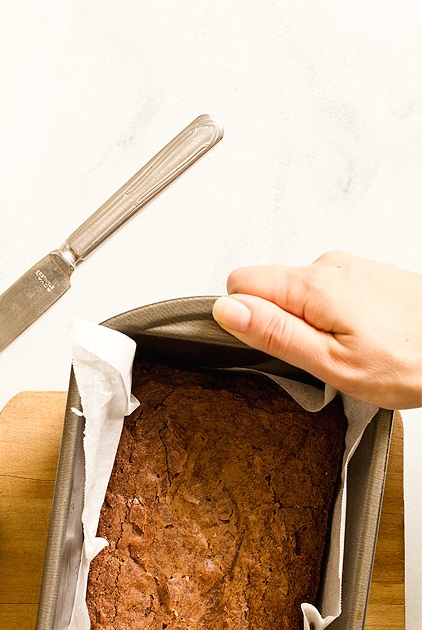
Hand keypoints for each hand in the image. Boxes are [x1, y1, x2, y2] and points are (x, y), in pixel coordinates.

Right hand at [211, 251, 421, 408]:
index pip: (239, 284)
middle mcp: (329, 266)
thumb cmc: (408, 363)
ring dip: (307, 322)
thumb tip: (227, 310)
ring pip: (297, 292)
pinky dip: (331, 316)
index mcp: (313, 286)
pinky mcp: (366, 275)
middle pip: (268, 287)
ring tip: (343, 351)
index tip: (271, 345)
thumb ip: (274, 333)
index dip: (244, 319)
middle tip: (315, 356)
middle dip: (277, 323)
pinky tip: (360, 338)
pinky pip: (325, 292)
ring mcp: (350, 268)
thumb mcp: (331, 363)